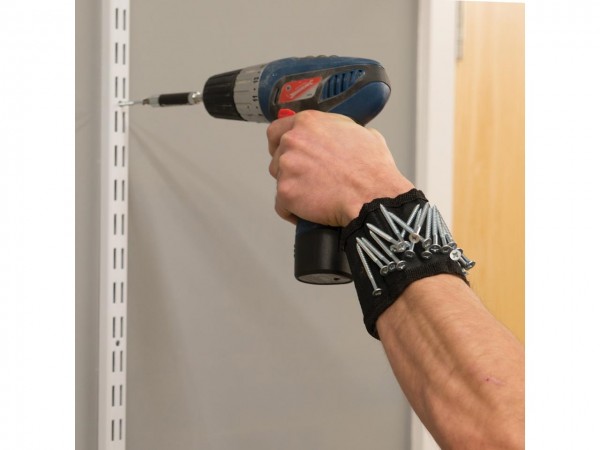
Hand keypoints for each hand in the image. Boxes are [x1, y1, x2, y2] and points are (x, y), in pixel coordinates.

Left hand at [267, 110, 413, 226]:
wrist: (372, 197)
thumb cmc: (371, 169)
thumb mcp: (361, 133)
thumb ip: (338, 130)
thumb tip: (336, 135)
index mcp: (308, 123)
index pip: (277, 130)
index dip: (280, 143)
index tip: (285, 151)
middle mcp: (293, 141)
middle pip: (277, 156)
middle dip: (291, 167)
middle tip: (309, 177)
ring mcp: (286, 167)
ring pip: (279, 179)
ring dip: (292, 187)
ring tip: (315, 194)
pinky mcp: (285, 192)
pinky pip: (282, 205)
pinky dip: (292, 210)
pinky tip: (308, 211)